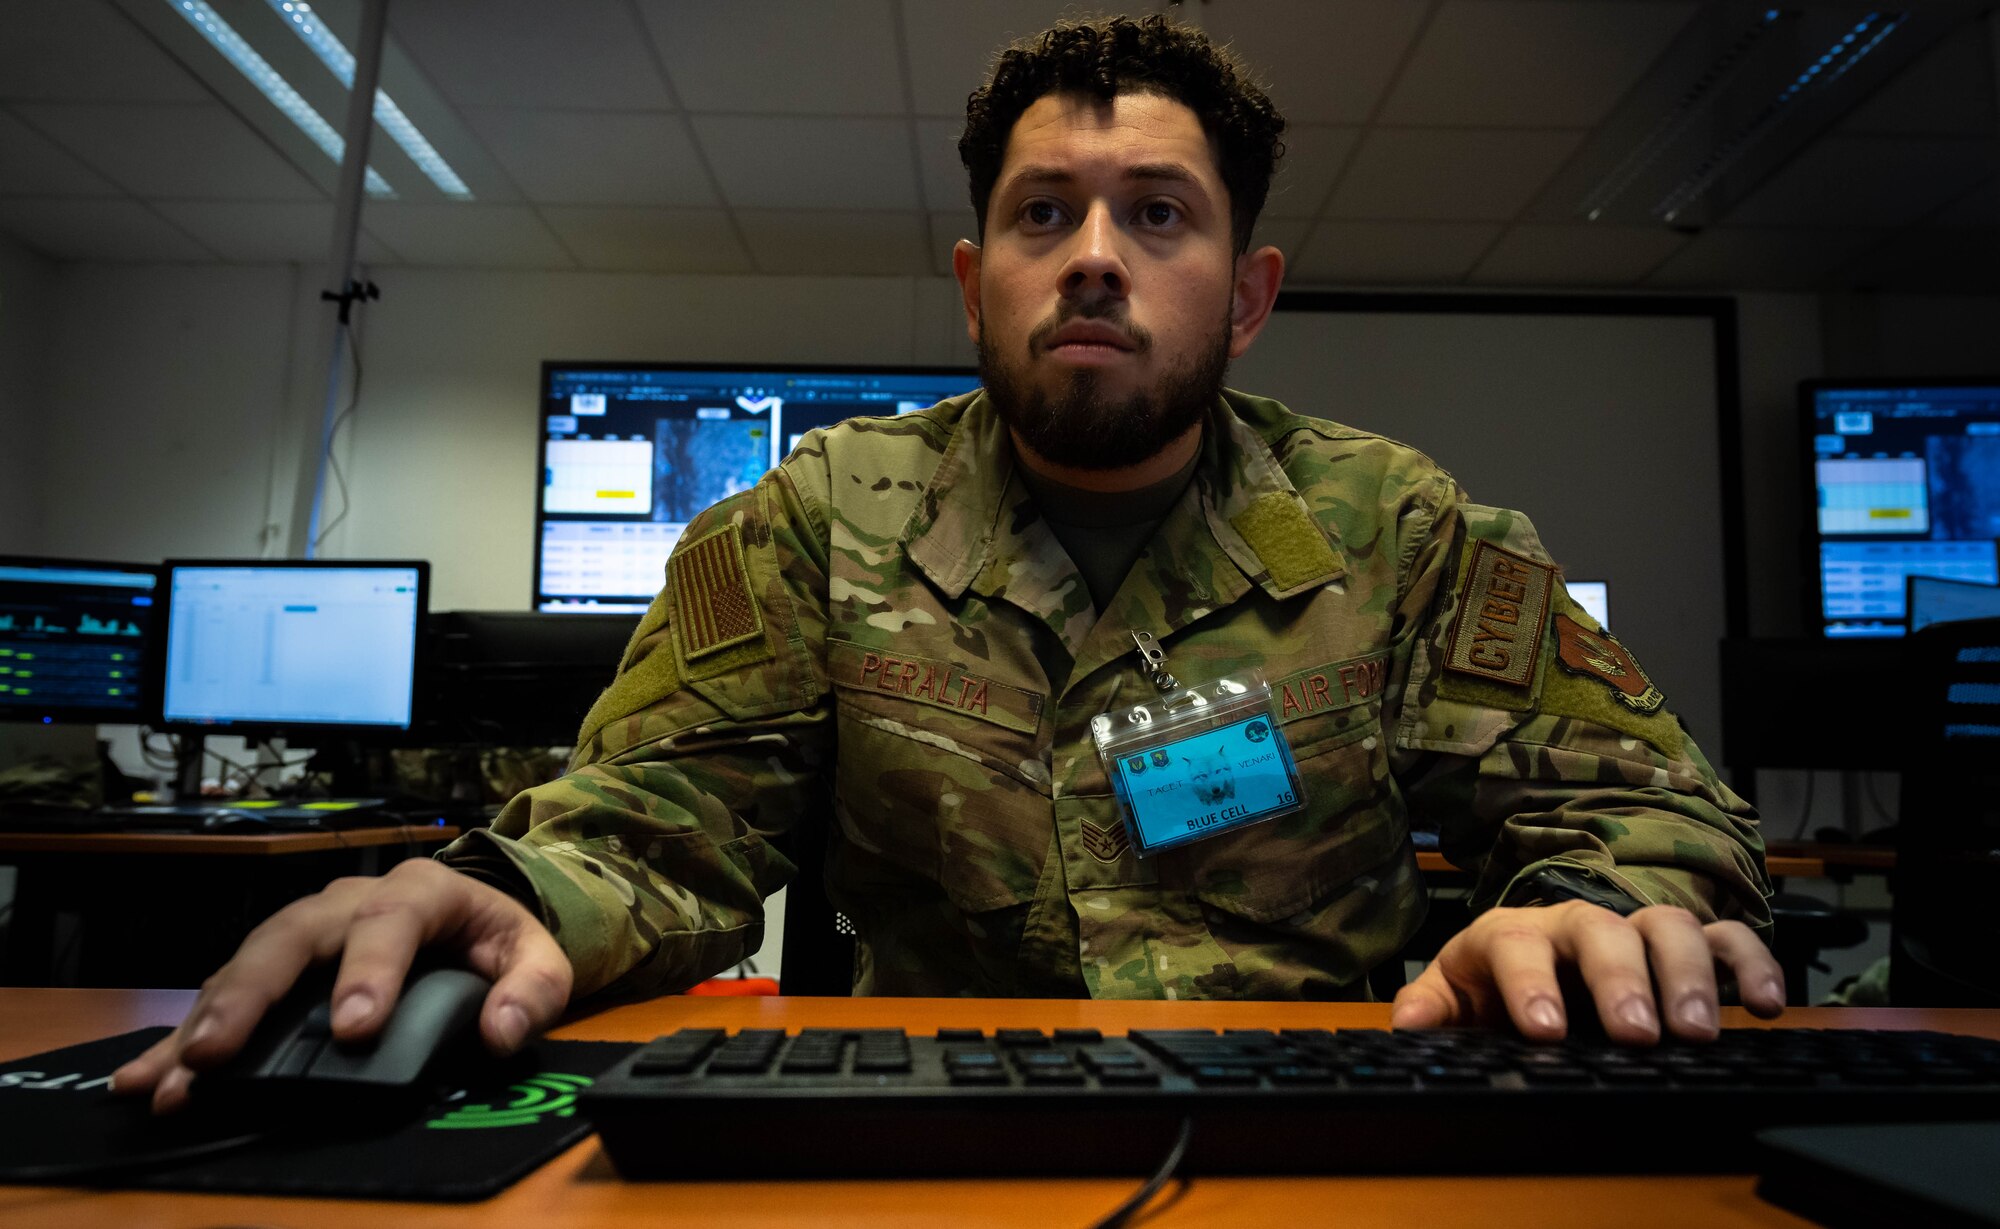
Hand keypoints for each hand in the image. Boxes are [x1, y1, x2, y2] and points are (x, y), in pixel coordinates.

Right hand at [111, 858, 571, 1112]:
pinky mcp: (279, 963)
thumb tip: (500, 1031)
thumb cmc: (497, 938)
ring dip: (207, 1019)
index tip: (352, 1029)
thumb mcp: (538, 955)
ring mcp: (307, 927)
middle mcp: (351, 900)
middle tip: (218, 1052)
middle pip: (292, 933)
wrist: (476, 914)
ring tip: (175, 1076)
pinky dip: (186, 1033)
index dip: (369, 971)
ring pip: (248, 960)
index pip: (391, 921)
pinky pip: (226, 989)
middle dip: (253, 994)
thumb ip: (531, 991)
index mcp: (422, 890)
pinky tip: (150, 1073)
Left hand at [1388, 901, 1784, 1043]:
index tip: (1544, 1032)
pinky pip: (1728, 940)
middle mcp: (1578, 923)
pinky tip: (1767, 1005)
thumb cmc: (1497, 985)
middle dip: (1619, 980)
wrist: (1542, 967)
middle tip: (1634, 1032)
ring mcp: (1636, 931)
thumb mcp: (1456, 995)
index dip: (1530, 985)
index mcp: (1512, 935)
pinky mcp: (1688, 946)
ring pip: (1668, 927)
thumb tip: (1408, 1024)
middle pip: (1602, 931)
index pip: (1517, 948)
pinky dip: (1751, 963)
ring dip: (1686, 976)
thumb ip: (1432, 1008)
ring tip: (1696, 1032)